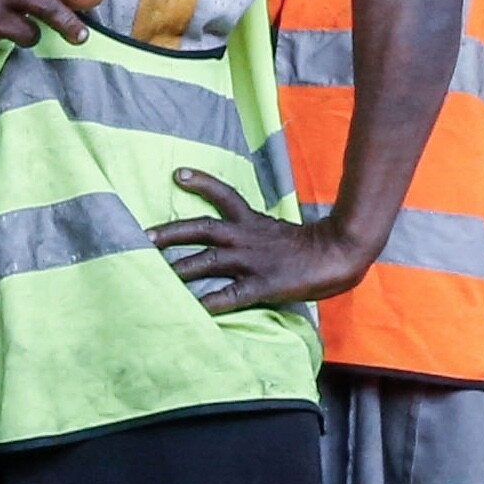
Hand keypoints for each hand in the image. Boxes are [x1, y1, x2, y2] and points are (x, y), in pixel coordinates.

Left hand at [150, 165, 375, 314]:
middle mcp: (246, 238)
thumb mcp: (277, 232)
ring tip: (152, 273)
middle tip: (141, 236)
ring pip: (206, 261)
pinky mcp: (261, 285)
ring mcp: (252, 261)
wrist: (342, 254)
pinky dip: (208, 302)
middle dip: (169, 233)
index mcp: (252, 222)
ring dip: (178, 267)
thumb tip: (232, 240)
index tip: (179, 173)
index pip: (224, 196)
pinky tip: (190, 309)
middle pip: (201, 228)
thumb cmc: (311, 247)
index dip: (201, 183)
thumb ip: (254, 234)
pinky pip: (229, 295)